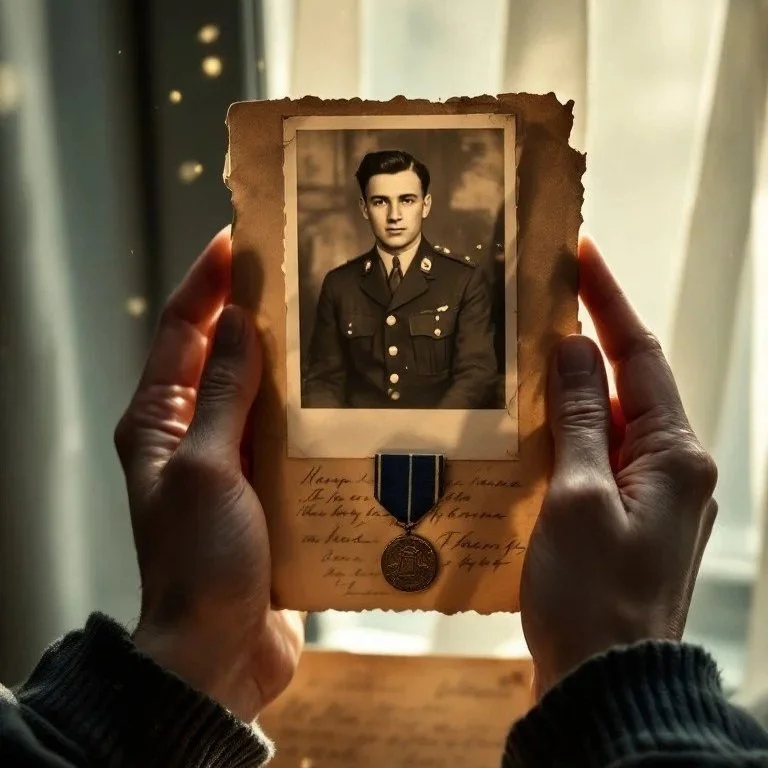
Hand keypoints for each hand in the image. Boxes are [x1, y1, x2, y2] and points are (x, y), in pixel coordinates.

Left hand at [115, 229, 303, 720]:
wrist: (218, 654)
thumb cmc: (198, 561)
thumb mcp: (205, 467)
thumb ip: (223, 394)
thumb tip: (237, 320)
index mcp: (159, 420)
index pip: (182, 330)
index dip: (208, 281)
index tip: (240, 238)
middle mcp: (192, 434)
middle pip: (226, 356)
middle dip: (259, 315)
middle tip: (303, 277)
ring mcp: (232, 463)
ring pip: (264, 396)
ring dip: (294, 366)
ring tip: (337, 329)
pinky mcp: (266, 491)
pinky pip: (289, 438)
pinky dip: (312, 416)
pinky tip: (349, 401)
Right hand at [521, 236, 717, 697]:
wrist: (604, 682)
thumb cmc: (591, 596)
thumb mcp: (576, 496)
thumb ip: (581, 418)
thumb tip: (577, 347)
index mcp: (674, 456)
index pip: (641, 356)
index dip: (608, 302)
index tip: (581, 253)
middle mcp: (674, 468)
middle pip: (629, 385)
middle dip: (587, 343)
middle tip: (540, 304)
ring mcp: (652, 494)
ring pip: (609, 421)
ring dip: (572, 391)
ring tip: (526, 359)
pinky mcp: (627, 516)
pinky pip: (598, 455)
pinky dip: (568, 433)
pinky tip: (532, 427)